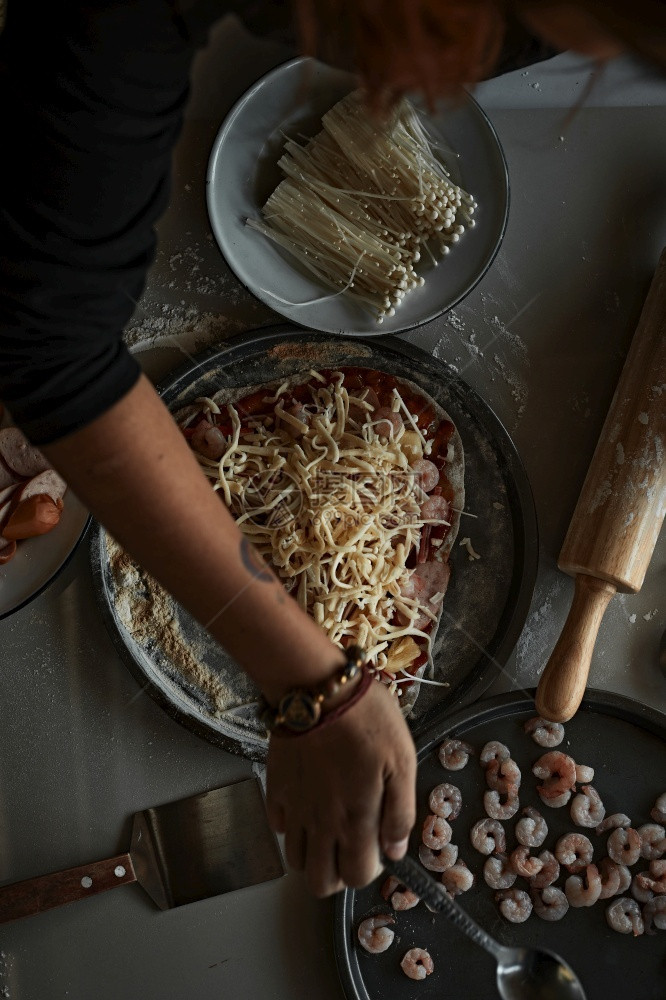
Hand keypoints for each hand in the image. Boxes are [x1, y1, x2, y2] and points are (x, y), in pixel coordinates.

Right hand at [265, 679, 416, 896]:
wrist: (318, 688)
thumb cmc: (366, 720)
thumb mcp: (402, 761)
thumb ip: (400, 812)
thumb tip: (395, 850)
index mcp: (355, 821)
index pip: (358, 877)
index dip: (370, 870)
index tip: (377, 847)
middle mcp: (320, 824)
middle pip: (319, 882)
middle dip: (338, 875)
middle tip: (351, 845)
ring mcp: (293, 808)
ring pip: (295, 860)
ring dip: (313, 854)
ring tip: (329, 828)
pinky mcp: (274, 787)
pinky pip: (277, 825)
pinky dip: (291, 825)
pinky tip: (307, 803)